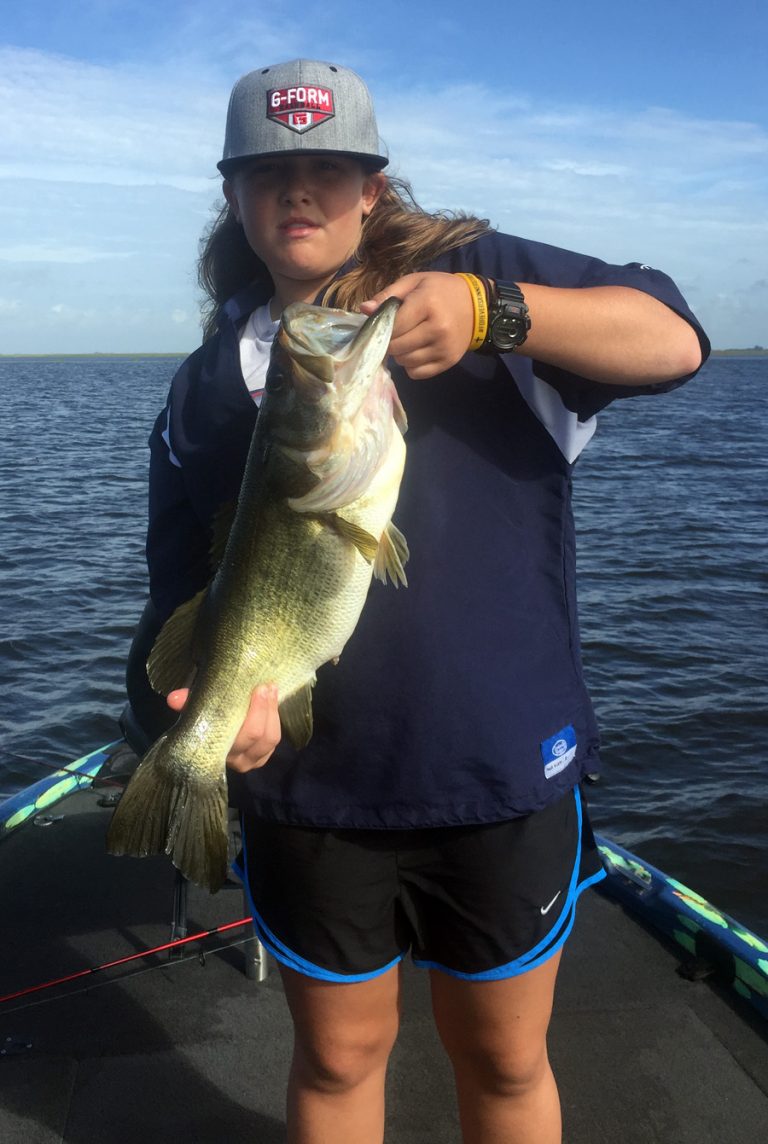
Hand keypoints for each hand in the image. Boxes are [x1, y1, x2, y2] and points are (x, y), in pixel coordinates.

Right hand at [167, 683, 281, 771]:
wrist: (219, 731)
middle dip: (264, 709)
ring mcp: (253, 760)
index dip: (253, 714)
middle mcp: (237, 761)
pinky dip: (275, 719)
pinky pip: (274, 739)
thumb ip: (188, 704)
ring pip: (270, 738)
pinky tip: (273, 700)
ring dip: (272, 711)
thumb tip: (173, 699)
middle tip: (264, 686)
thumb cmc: (208, 719)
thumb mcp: (198, 712)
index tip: (256, 689)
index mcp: (218, 752)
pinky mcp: (263, 756)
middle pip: (258, 737)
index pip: (240, 739)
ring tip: (270, 689)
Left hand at [359, 271, 473, 378]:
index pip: (392, 326)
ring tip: (407, 340)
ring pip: (405, 362)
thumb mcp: (415, 282)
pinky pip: (416, 373)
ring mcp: (443, 348)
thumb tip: (364, 309)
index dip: (383, 327)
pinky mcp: (448, 362)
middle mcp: (437, 328)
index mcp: (427, 304)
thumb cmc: (441, 290)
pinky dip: (411, 365)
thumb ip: (388, 295)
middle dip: (390, 342)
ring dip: (400, 354)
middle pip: (396, 347)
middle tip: (396, 333)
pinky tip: (417, 351)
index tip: (385, 324)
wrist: (478, 306)